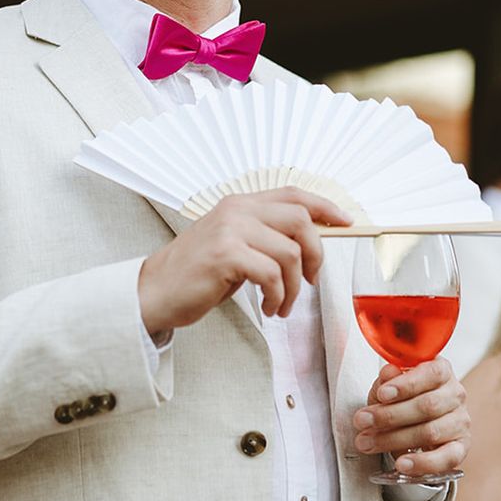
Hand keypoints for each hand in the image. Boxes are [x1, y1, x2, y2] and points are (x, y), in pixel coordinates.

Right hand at [138, 187, 351, 333]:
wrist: (154, 291)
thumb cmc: (196, 273)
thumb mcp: (232, 244)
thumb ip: (263, 236)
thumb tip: (308, 243)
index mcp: (240, 203)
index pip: (294, 194)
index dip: (325, 206)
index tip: (346, 222)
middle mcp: (236, 210)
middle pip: (300, 220)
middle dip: (316, 255)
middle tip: (309, 281)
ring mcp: (230, 230)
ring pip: (290, 253)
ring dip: (294, 287)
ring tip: (281, 304)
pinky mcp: (226, 255)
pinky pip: (273, 274)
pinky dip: (278, 296)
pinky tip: (268, 306)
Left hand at [352, 358, 469, 476]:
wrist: (416, 419)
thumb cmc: (403, 395)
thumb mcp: (390, 383)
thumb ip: (387, 378)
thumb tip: (389, 372)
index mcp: (442, 370)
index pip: (431, 373)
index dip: (406, 385)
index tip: (382, 394)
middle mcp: (456, 394)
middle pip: (427, 405)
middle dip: (390, 415)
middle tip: (362, 421)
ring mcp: (460, 421)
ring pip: (431, 432)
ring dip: (395, 439)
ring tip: (368, 442)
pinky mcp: (461, 447)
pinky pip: (446, 458)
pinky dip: (422, 463)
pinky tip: (402, 464)